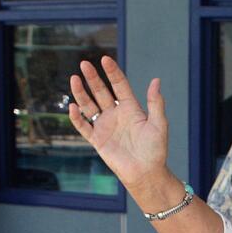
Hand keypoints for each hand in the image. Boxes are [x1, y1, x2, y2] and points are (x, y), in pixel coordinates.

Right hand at [68, 56, 168, 196]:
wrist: (146, 173)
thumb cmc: (155, 150)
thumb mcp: (158, 124)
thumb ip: (155, 103)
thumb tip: (156, 80)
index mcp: (131, 109)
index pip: (119, 86)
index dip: (112, 73)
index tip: (105, 59)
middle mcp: (116, 115)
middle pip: (101, 92)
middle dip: (93, 78)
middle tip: (84, 63)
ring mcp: (105, 126)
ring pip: (89, 105)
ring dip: (81, 93)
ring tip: (74, 79)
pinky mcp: (97, 140)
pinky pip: (83, 126)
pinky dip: (77, 117)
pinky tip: (73, 106)